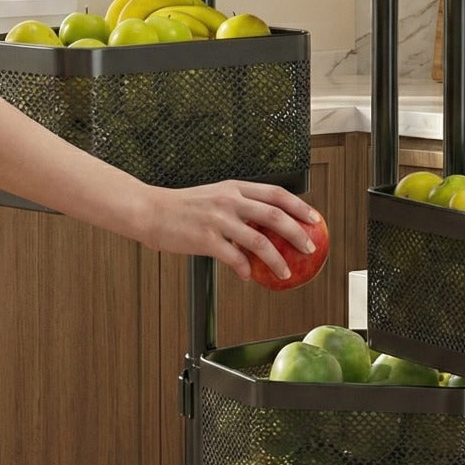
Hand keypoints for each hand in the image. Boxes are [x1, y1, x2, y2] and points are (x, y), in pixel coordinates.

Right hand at [142, 180, 320, 281]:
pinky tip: (248, 276)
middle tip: (308, 248)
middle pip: (274, 215)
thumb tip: (259, 230)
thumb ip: (237, 210)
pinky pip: (234, 258)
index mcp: (234, 188)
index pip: (276, 194)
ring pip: (259, 240)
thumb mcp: (213, 198)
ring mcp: (218, 219)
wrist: (149, 210)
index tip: (314, 219)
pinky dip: (244, 269)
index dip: (299, 207)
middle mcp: (229, 200)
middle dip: (297, 233)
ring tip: (284, 272)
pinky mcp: (206, 238)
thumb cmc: (180, 208)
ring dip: (276, 259)